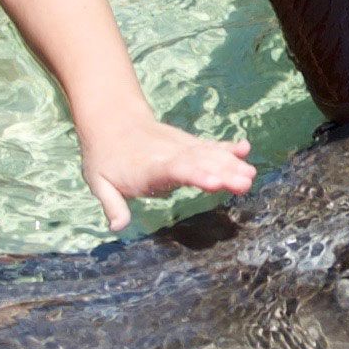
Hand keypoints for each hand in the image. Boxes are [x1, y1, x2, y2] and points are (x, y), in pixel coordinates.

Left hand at [77, 113, 256, 229]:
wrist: (111, 120)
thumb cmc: (104, 157)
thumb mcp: (98, 183)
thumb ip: (112, 205)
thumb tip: (117, 228)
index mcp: (147, 168)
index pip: (173, 170)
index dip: (194, 175)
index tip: (213, 184)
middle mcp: (168, 155)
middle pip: (198, 163)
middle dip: (222, 173)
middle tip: (245, 183)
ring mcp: (181, 147)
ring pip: (208, 154)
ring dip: (230, 164)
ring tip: (250, 176)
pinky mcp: (188, 144)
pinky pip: (210, 146)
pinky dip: (227, 148)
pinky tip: (245, 149)